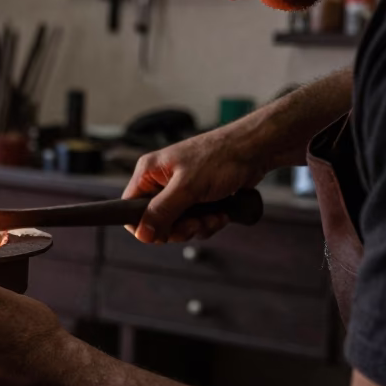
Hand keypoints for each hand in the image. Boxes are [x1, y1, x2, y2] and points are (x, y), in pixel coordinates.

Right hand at [124, 124, 268, 243]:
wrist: (254, 151)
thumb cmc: (220, 157)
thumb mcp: (188, 187)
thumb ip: (162, 211)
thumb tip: (142, 234)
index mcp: (149, 173)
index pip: (130, 208)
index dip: (145, 226)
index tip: (166, 231)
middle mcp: (161, 182)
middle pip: (156, 222)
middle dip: (180, 228)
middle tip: (196, 223)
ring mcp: (179, 191)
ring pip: (178, 225)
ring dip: (199, 226)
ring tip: (214, 215)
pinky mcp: (197, 199)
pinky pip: (195, 222)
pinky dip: (209, 222)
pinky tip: (221, 213)